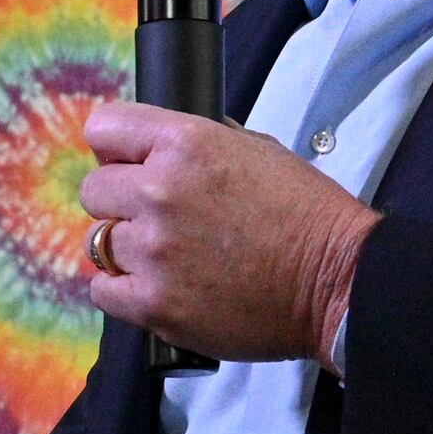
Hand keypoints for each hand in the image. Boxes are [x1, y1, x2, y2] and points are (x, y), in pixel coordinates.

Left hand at [79, 101, 381, 363]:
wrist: (337, 282)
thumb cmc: (307, 215)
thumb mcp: (259, 150)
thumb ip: (200, 142)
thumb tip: (156, 145)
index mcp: (187, 144)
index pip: (105, 128)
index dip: (116, 148)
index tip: (128, 164)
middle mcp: (160, 192)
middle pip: (94, 189)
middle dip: (122, 201)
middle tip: (159, 218)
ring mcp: (154, 252)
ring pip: (98, 241)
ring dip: (127, 248)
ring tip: (168, 257)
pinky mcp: (154, 304)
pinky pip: (104, 290)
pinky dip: (125, 290)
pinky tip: (158, 286)